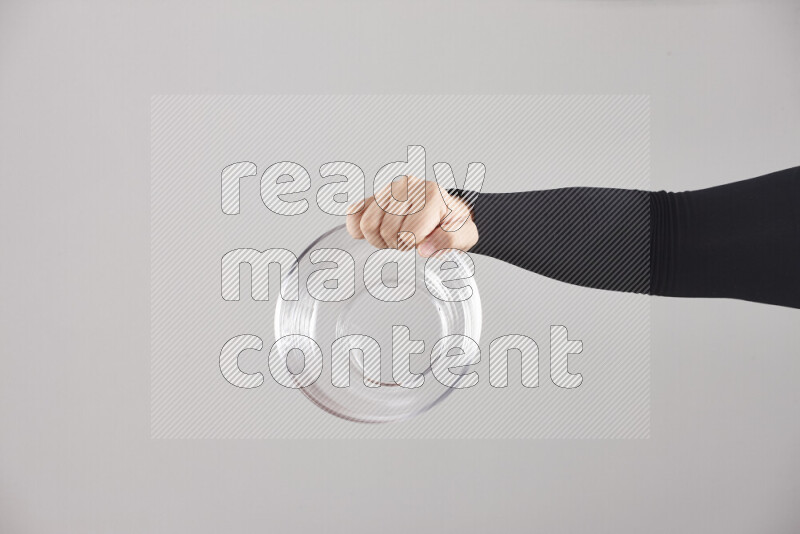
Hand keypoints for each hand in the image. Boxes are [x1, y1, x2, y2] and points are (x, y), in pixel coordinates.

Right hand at [346, 176, 478, 256]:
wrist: (449, 210)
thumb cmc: (454, 224)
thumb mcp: (465, 236)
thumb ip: (448, 242)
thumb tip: (424, 249)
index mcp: (431, 195)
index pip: (407, 233)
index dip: (412, 246)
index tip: (422, 244)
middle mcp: (408, 186)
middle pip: (385, 230)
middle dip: (395, 244)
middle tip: (408, 242)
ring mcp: (390, 188)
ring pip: (367, 224)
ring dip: (378, 239)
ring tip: (394, 238)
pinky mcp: (376, 195)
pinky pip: (354, 213)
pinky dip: (358, 229)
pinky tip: (374, 233)